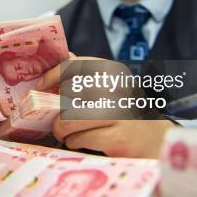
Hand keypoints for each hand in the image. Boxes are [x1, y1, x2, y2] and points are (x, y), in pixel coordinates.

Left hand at [35, 55, 173, 157]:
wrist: (156, 139)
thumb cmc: (125, 111)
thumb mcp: (110, 86)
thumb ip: (88, 75)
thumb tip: (64, 55)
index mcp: (112, 72)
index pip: (74, 65)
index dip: (53, 75)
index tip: (40, 86)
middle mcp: (115, 89)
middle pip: (66, 95)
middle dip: (57, 110)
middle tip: (59, 118)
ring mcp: (117, 113)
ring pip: (67, 120)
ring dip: (62, 130)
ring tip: (68, 133)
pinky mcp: (116, 137)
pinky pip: (77, 138)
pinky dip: (74, 141)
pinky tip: (82, 140)